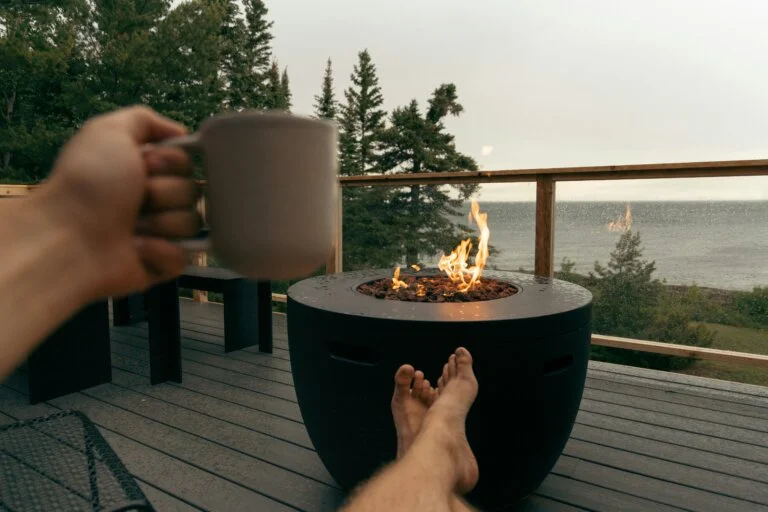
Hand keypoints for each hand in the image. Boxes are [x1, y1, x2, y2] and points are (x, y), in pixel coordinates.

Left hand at [40, 105, 201, 298]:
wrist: (68, 239)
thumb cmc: (87, 183)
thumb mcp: (108, 131)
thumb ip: (144, 119)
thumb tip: (183, 134)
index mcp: (143, 170)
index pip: (186, 163)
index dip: (172, 163)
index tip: (145, 165)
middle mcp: (153, 200)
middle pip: (193, 191)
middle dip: (166, 193)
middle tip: (136, 198)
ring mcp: (159, 233)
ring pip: (192, 223)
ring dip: (163, 222)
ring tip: (132, 228)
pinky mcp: (160, 264)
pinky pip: (185, 255)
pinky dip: (162, 251)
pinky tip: (137, 248)